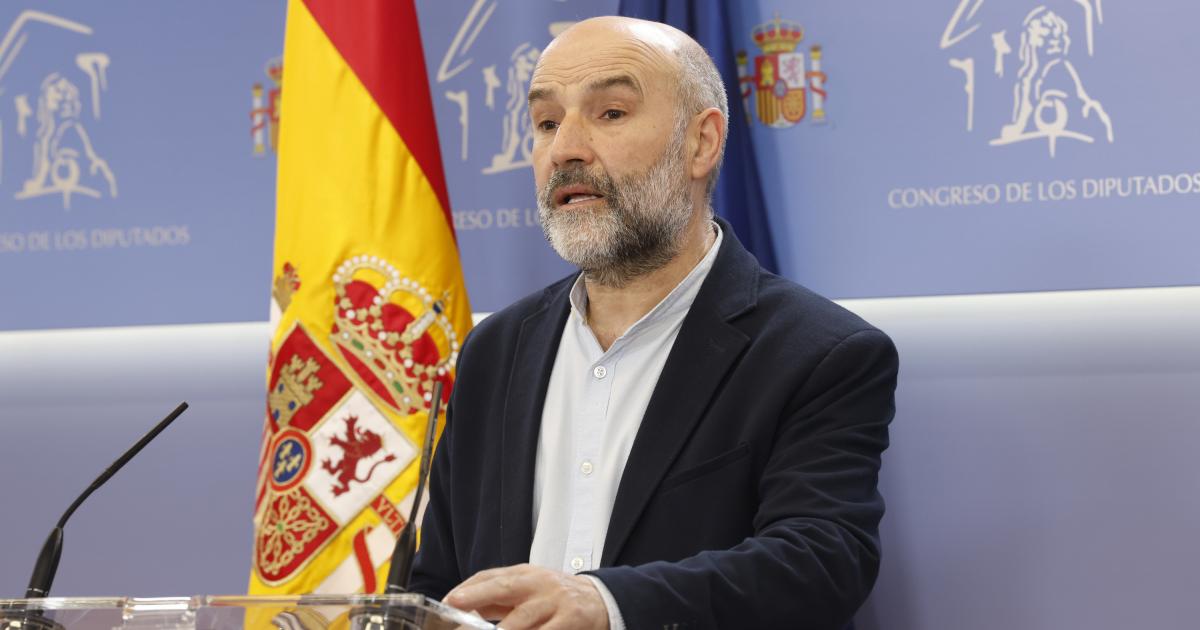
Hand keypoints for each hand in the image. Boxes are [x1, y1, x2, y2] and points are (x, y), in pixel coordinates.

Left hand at [444, 564, 608, 629]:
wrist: (600, 600)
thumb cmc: (556, 597)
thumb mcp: (528, 590)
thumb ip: (499, 599)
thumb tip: (463, 606)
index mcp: (524, 574)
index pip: (490, 576)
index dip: (468, 588)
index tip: (449, 600)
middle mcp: (538, 584)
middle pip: (504, 587)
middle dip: (477, 595)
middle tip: (455, 604)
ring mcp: (554, 602)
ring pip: (523, 617)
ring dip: (503, 629)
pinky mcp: (570, 620)